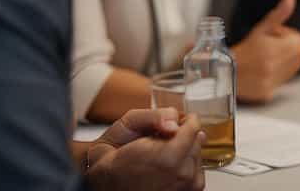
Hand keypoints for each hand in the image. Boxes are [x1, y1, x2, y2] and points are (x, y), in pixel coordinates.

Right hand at [84, 109, 204, 190]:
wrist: (103, 188)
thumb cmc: (112, 163)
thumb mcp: (127, 125)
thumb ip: (154, 116)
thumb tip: (174, 122)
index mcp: (169, 155)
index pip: (193, 127)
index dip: (185, 120)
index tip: (177, 122)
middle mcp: (181, 174)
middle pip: (196, 141)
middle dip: (182, 137)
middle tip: (160, 142)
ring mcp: (185, 187)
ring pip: (196, 156)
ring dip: (183, 153)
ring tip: (159, 158)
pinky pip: (195, 173)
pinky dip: (184, 167)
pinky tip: (165, 170)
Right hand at [233, 0, 299, 102]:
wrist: (222, 71)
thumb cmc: (244, 49)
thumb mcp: (260, 29)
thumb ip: (278, 15)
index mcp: (271, 50)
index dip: (294, 38)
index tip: (281, 37)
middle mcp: (270, 68)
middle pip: (299, 57)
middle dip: (290, 50)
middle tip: (274, 48)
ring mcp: (268, 82)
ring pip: (293, 71)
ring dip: (285, 63)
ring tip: (268, 59)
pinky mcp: (266, 94)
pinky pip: (282, 83)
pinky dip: (277, 76)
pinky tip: (263, 71)